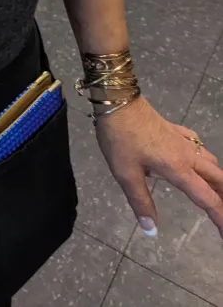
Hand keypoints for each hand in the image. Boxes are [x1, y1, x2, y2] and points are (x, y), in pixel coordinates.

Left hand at [95, 96, 222, 237]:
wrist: (117, 99)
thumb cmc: (120, 138)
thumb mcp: (125, 174)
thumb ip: (140, 202)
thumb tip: (152, 230)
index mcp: (178, 169)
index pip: (207, 199)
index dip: (221, 218)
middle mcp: (187, 155)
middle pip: (218, 179)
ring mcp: (182, 140)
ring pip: (210, 161)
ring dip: (217, 179)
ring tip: (215, 193)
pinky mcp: (174, 129)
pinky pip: (198, 145)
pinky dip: (204, 158)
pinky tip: (196, 160)